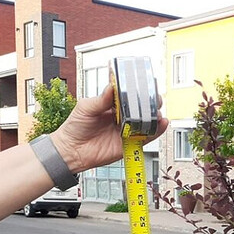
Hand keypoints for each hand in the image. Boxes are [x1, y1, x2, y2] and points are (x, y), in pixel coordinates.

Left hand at [50, 85, 167, 173]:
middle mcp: (122, 118)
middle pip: (142, 108)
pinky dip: (157, 131)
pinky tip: (162, 124)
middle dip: (151, 102)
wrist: (72, 150)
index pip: (129, 96)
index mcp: (112, 106)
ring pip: (147, 122)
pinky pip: (147, 137)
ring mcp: (127, 131)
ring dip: (156, 116)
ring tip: (158, 111)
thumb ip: (101, 99)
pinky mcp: (130, 144)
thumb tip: (112, 87)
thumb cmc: (75, 127)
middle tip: (154, 98)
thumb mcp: (86, 107)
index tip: (145, 84)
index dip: (138, 90)